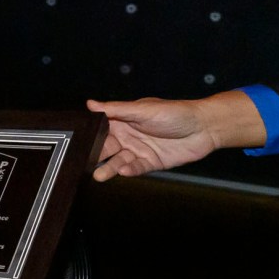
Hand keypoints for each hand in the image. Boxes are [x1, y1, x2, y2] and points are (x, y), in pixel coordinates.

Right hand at [86, 91, 264, 180]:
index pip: (101, 128)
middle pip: (106, 148)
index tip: (75, 143)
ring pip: (118, 161)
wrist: (204, 128)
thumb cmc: (175, 112)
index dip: (89, 135)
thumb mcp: (144, 109)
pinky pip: (135, 168)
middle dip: (95, 156)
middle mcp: (128, 136)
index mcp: (123, 120)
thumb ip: (116, 109)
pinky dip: (129, 170)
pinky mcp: (150, 163)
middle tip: (82, 164)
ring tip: (99, 175)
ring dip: (109, 168)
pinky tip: (124, 171)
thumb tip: (90, 103)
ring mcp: (138, 150)